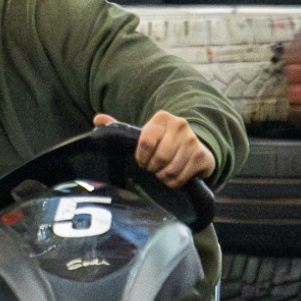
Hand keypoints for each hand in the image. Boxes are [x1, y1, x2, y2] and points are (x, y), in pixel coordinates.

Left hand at [96, 111, 214, 188]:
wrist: (195, 148)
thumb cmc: (163, 143)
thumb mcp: (143, 134)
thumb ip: (119, 128)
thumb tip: (97, 119)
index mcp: (162, 118)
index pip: (145, 142)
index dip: (141, 157)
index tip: (142, 161)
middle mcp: (180, 125)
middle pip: (159, 158)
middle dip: (153, 169)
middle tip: (153, 169)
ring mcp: (193, 141)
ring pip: (170, 170)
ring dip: (163, 177)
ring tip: (163, 173)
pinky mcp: (202, 156)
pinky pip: (181, 177)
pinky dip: (174, 182)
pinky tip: (175, 177)